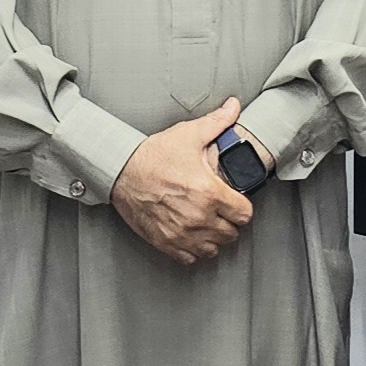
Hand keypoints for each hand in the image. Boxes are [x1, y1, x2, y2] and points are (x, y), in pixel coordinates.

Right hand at [111, 97, 254, 264]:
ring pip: (214, 249)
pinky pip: (191, 258)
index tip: (236, 202)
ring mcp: (182, 234)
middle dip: (229, 222)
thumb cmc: (152, 156)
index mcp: (210, 193)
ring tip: (208, 223)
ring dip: (214, 237)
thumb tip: (233, 107)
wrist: (121, 171)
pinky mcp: (166, 242)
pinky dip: (194, 249)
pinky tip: (191, 235)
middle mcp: (199, 217)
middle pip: (231, 234)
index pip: (244, 214)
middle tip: (221, 211)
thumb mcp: (188, 135)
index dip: (243, 207)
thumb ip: (217, 122)